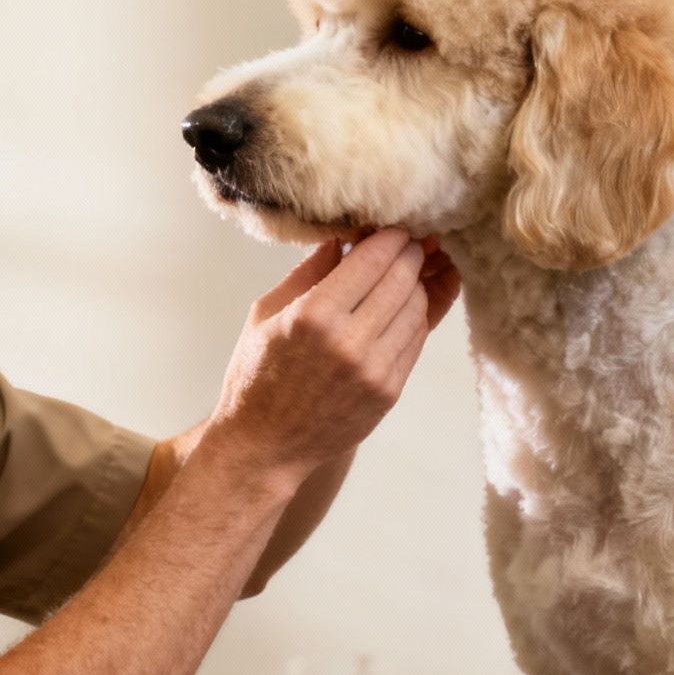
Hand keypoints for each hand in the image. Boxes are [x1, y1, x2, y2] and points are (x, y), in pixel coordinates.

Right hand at [202, 229, 457, 487]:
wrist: (264, 445)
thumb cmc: (256, 376)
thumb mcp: (266, 314)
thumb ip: (308, 272)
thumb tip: (343, 237)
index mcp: (313, 316)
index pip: (373, 259)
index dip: (390, 237)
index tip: (392, 228)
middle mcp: (349, 342)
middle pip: (403, 279)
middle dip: (410, 254)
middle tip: (408, 244)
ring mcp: (374, 370)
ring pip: (417, 309)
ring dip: (416, 285)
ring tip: (405, 275)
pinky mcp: (389, 392)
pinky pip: (416, 341)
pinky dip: (415, 318)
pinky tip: (402, 308)